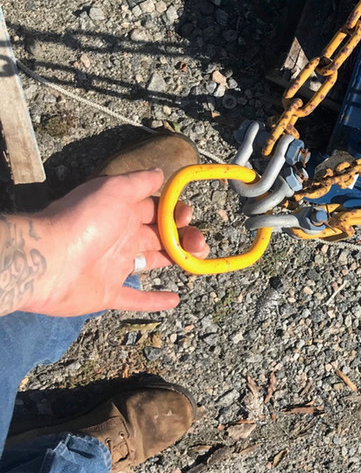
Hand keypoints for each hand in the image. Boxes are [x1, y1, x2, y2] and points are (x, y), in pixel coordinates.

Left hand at [2, 169, 207, 316]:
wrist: (48, 261)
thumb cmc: (84, 222)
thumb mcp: (114, 190)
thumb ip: (139, 182)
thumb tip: (160, 172)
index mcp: (122, 212)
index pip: (155, 210)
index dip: (175, 213)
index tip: (187, 217)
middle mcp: (120, 237)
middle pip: (159, 236)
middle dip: (183, 237)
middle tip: (200, 244)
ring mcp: (114, 265)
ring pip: (152, 262)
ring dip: (177, 260)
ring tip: (198, 261)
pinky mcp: (107, 292)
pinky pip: (134, 298)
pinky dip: (154, 301)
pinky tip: (175, 300)